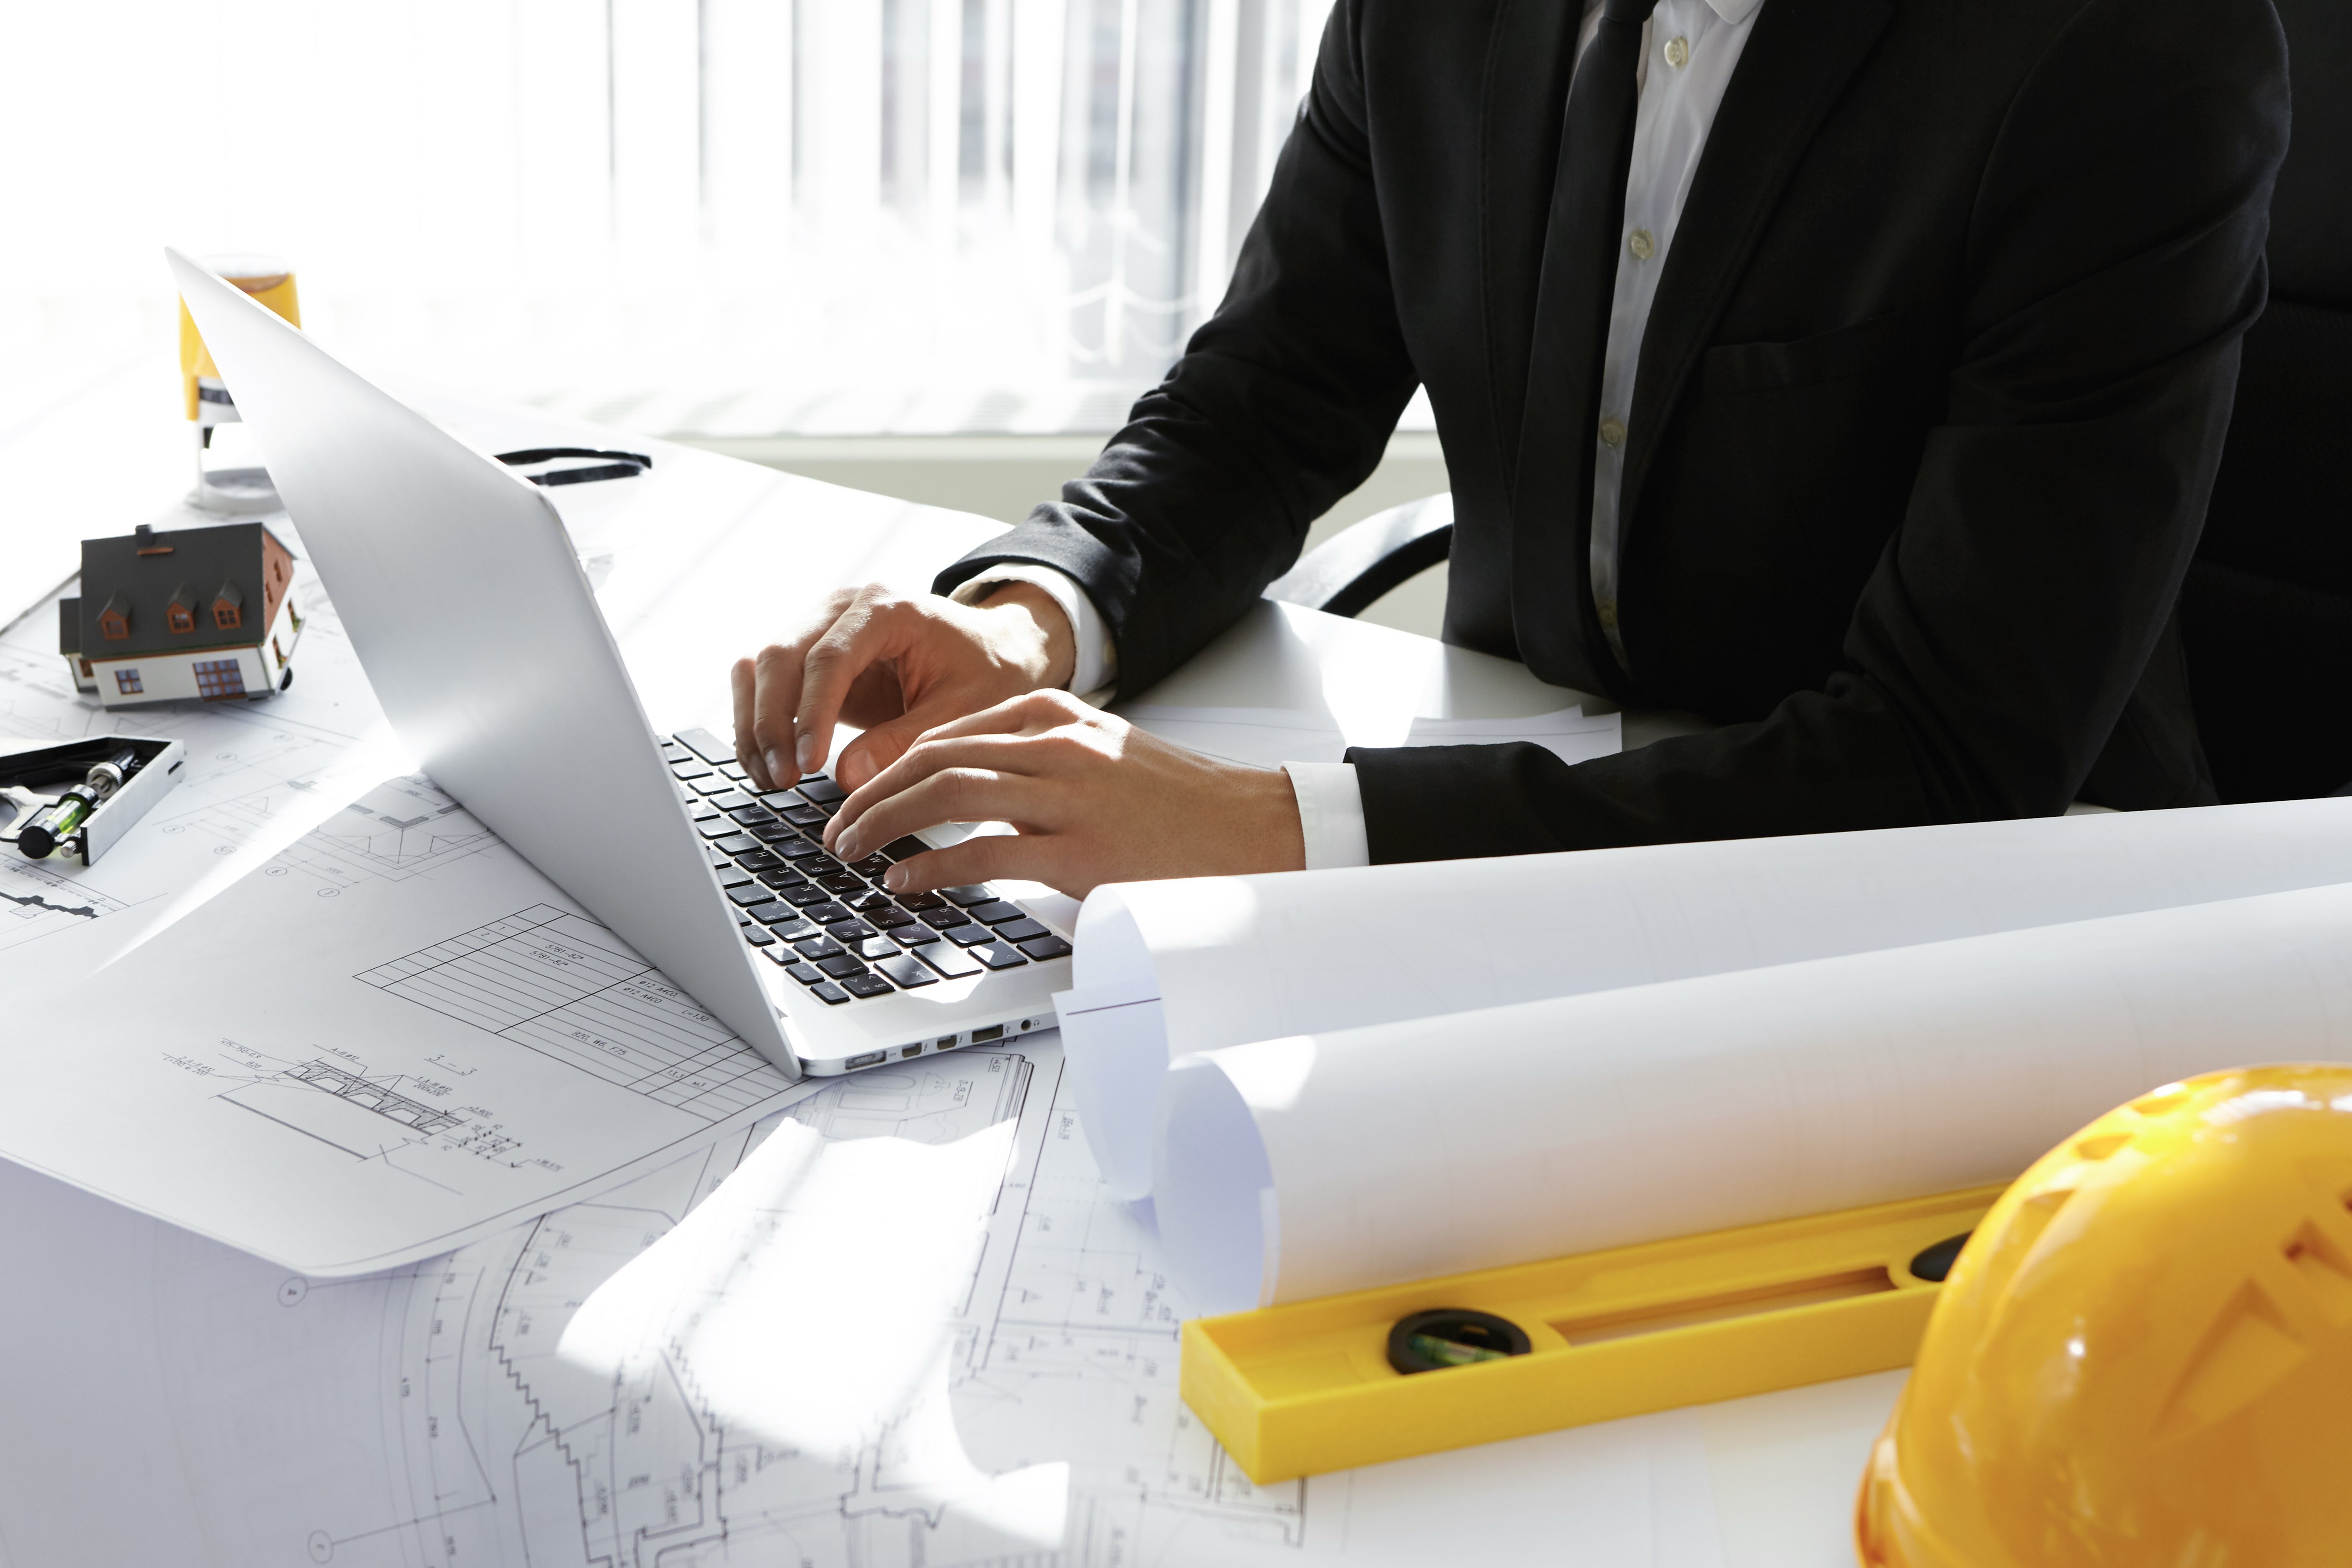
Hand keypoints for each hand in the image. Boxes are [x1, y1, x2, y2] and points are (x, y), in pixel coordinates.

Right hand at [731, 582, 1075, 793]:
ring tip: (771, 780)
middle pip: (780, 656)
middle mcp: (843, 608)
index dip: (811, 714)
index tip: (807, 766)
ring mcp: (819, 627)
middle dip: (771, 723)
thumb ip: (906, 742)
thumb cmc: (985, 674)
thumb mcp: (962, 712)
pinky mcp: (808, 656)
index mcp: (887, 609)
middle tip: (782, 780)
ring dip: (755, 725)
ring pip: (760, 668)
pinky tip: (768, 767)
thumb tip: (847, 778)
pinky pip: (764, 685)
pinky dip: (757, 724)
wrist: (992, 652)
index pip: (830, 658)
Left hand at [822, 690, 1306, 897]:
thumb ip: (1037, 762)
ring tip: (851, 850)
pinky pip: (985, 852)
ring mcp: (1069, 797)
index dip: (890, 764)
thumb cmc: (1177, 804)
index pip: (947, 732)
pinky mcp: (1080, 851)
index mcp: (1058, 717)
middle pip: (934, 757)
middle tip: (837, 826)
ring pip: (948, 794)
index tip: (860, 793)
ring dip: (886, 823)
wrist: (1250, 828)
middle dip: (872, 793)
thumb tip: (967, 791)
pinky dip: (933, 864)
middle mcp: (1058, 746)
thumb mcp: (1101, 757)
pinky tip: (905, 879)